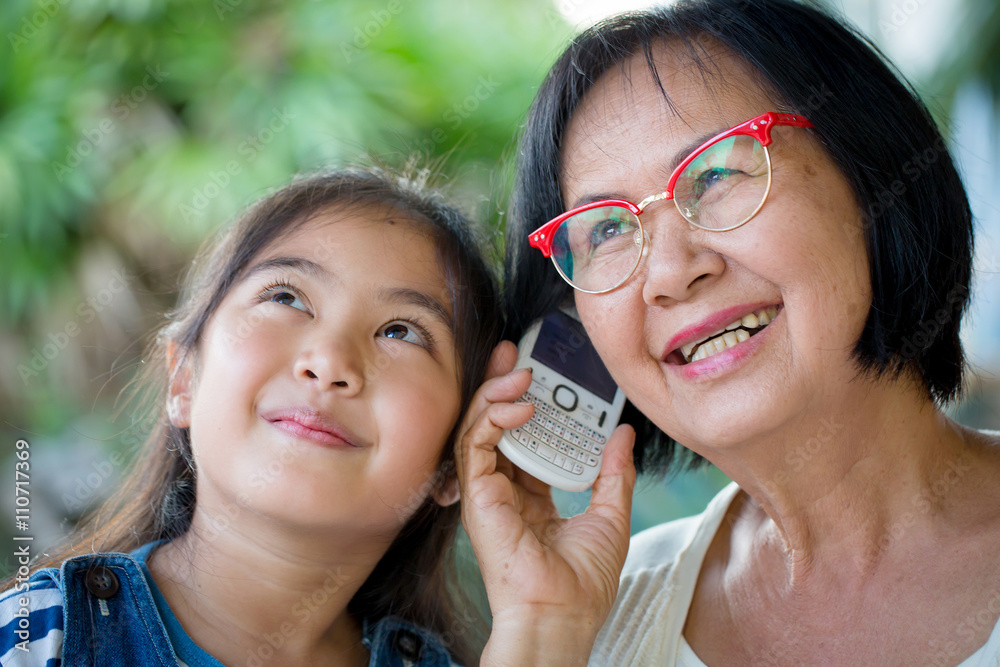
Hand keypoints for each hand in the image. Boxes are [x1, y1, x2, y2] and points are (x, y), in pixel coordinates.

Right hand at [455, 341, 635, 664]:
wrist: (563, 614)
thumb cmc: (582, 582)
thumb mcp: (611, 516)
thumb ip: (614, 473)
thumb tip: (623, 434)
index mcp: (532, 496)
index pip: (525, 437)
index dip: (530, 404)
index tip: (541, 375)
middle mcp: (505, 490)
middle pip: (495, 425)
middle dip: (502, 386)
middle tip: (517, 354)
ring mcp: (488, 492)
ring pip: (478, 429)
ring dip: (496, 395)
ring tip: (520, 374)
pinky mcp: (477, 496)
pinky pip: (474, 446)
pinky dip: (491, 420)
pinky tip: (518, 408)